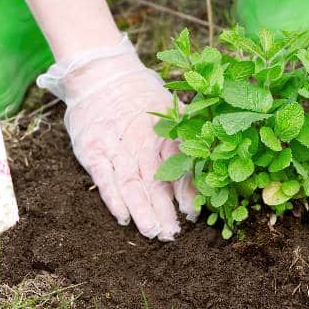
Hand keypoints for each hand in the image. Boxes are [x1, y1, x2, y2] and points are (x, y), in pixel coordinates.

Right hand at [37, 36, 196, 239]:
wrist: (101, 72)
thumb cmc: (141, 94)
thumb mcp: (171, 107)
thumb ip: (189, 132)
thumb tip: (215, 156)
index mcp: (165, 133)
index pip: (180, 167)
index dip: (187, 192)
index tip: (194, 214)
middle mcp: (142, 142)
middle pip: (156, 181)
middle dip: (165, 210)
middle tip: (173, 235)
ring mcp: (116, 147)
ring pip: (132, 184)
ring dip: (142, 210)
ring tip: (152, 232)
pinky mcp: (93, 150)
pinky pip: (104, 178)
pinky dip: (114, 198)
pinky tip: (124, 217)